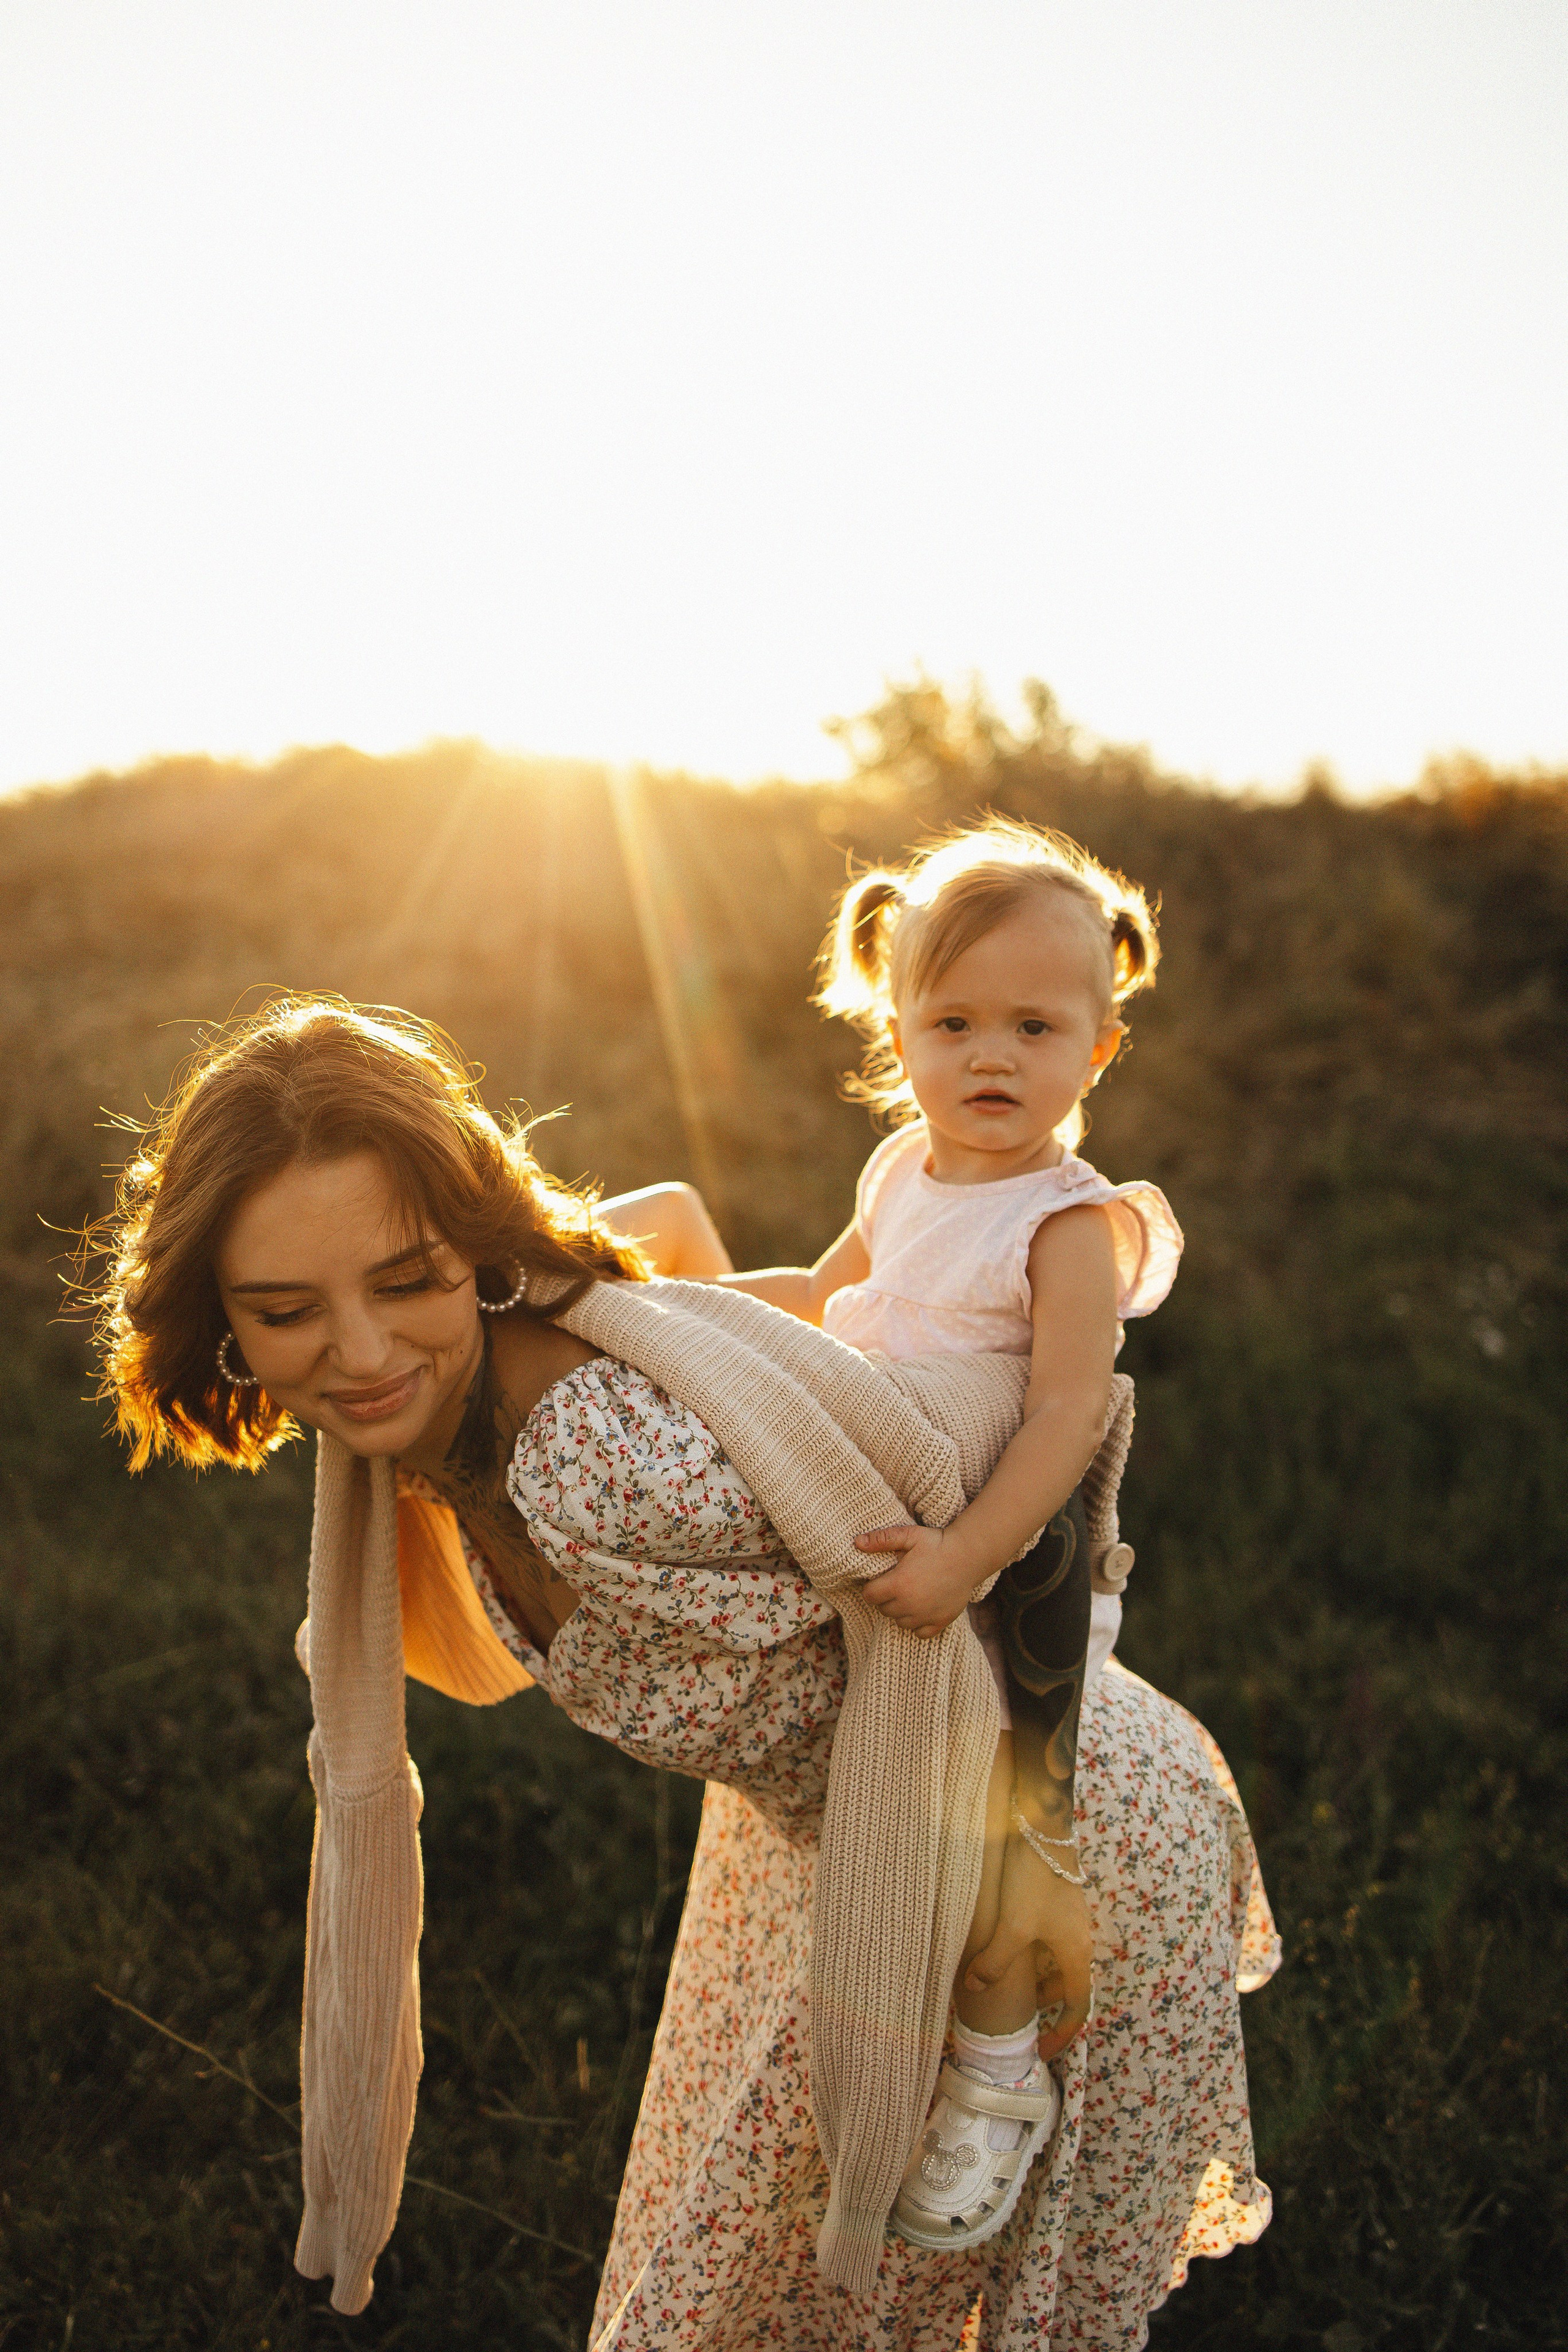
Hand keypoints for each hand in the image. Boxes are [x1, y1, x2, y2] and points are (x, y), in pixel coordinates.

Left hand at [855, 1523, 976, 1637]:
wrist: (969, 1555)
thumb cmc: (937, 1543)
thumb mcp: (908, 1536)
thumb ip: (881, 1539)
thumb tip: (857, 1543)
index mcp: (898, 1584)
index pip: (869, 1596)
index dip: (872, 1587)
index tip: (880, 1580)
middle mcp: (909, 1604)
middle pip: (883, 1610)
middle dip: (885, 1598)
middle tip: (896, 1584)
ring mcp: (925, 1615)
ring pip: (900, 1622)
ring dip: (900, 1611)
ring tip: (909, 1595)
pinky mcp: (941, 1621)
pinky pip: (920, 1633)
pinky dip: (917, 1625)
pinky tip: (921, 1609)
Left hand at [962, 1831, 1093, 2061]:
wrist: (1044, 1827)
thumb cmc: (1034, 1879)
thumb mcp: (1012, 1926)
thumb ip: (995, 1962)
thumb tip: (975, 1988)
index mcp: (1077, 1953)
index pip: (1079, 2007)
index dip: (1062, 2034)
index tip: (1043, 2052)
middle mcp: (1080, 1940)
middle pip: (1070, 1987)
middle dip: (1046, 2008)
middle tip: (1020, 2020)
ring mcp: (1072, 1921)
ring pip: (1059, 1964)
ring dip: (1039, 1981)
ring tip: (1007, 1987)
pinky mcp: (1060, 1903)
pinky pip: (1052, 1943)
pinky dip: (1035, 1958)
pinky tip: (1008, 1949)